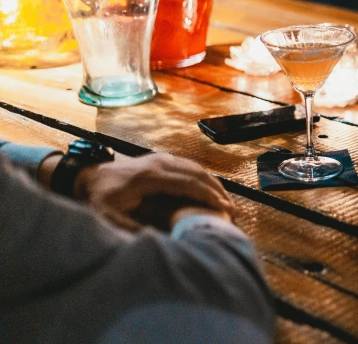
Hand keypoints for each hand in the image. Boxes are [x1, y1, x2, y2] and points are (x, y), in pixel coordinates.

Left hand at [73, 153, 233, 230]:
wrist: (86, 177)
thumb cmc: (98, 199)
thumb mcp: (107, 217)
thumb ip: (130, 228)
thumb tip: (156, 240)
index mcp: (150, 176)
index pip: (188, 183)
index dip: (208, 195)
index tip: (224, 208)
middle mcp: (159, 163)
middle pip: (197, 173)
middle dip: (217, 190)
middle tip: (231, 208)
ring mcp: (161, 158)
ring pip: (195, 167)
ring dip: (212, 183)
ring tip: (225, 201)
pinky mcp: (161, 160)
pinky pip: (188, 166)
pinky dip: (203, 178)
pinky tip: (209, 190)